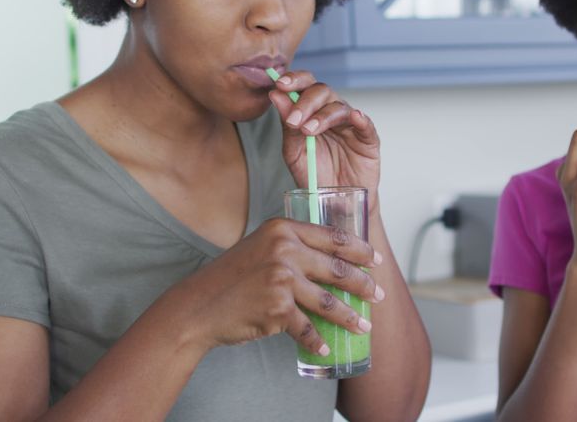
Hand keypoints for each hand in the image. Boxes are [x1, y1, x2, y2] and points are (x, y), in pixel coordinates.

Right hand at [186, 218, 383, 354]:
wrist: (199, 306)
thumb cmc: (230, 279)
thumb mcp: (260, 247)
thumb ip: (290, 246)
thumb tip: (330, 260)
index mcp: (283, 229)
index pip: (333, 237)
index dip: (359, 249)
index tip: (375, 259)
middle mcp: (284, 249)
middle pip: (337, 268)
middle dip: (363, 285)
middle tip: (378, 295)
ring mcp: (281, 278)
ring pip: (328, 302)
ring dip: (349, 317)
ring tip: (364, 326)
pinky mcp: (278, 308)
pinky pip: (307, 328)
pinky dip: (317, 341)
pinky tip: (326, 347)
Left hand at [268, 71, 379, 208]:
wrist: (335, 204)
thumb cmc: (315, 176)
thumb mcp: (294, 153)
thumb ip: (287, 126)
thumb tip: (276, 95)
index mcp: (311, 111)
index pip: (305, 85)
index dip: (294, 80)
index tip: (280, 85)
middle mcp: (331, 113)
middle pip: (322, 91)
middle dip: (305, 102)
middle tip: (293, 120)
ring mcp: (350, 125)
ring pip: (339, 107)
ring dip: (323, 116)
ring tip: (309, 130)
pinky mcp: (368, 140)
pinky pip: (367, 125)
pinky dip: (361, 119)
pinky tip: (355, 117)